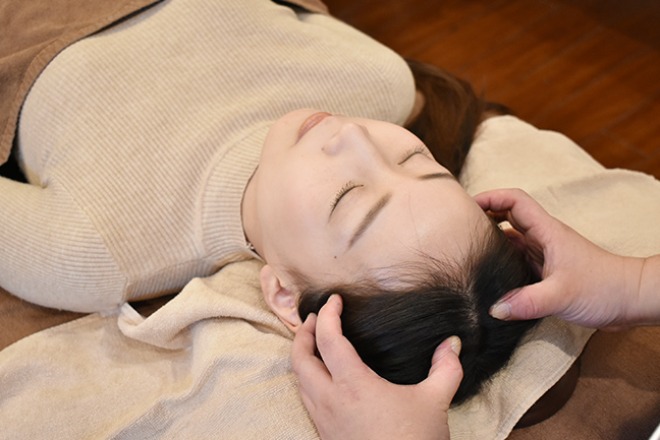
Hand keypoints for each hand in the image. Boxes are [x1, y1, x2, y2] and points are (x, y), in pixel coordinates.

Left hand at [291, 294, 462, 439]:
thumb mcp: (434, 402)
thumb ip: (445, 369)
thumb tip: (453, 344)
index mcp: (353, 385)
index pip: (328, 340)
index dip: (328, 315)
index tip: (334, 300)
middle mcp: (331, 400)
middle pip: (300, 358)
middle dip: (303, 333)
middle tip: (316, 319)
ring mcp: (324, 419)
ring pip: (299, 380)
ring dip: (302, 357)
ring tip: (315, 344)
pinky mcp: (325, 435)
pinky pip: (306, 399)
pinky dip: (306, 379)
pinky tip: (323, 380)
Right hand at [475, 188, 655, 327]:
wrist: (632, 299)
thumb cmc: (604, 288)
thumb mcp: (562, 295)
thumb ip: (526, 302)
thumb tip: (494, 309)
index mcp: (546, 232)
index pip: (514, 201)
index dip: (490, 197)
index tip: (468, 206)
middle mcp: (543, 238)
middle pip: (507, 216)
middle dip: (483, 217)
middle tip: (459, 230)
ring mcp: (545, 254)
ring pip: (511, 239)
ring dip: (491, 241)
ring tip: (467, 252)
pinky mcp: (547, 270)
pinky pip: (518, 260)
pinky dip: (502, 263)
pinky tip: (490, 276)